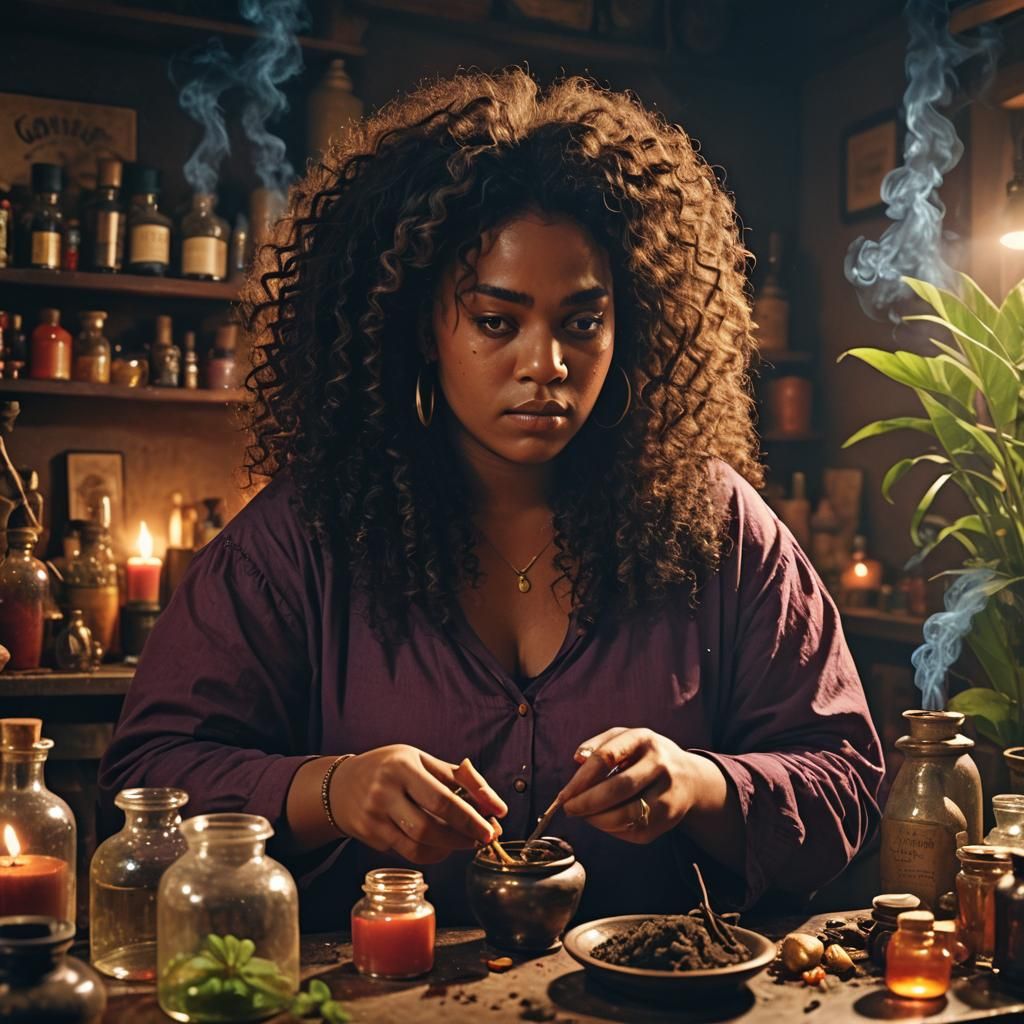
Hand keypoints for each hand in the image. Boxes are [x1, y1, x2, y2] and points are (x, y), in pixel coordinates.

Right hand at [330, 747, 506, 863]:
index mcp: (401, 766)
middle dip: (463, 836)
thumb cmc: (391, 768)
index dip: (470, 816)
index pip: (442, 798)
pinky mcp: (370, 836)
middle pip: (430, 826)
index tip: (493, 823)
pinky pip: (408, 852)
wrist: (340, 785)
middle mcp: (384, 792)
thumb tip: (495, 804)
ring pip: (419, 844)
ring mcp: (373, 817)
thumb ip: (460, 778)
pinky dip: (432, 853)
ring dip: (450, 847)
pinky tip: (444, 846)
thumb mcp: (422, 761)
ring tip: (467, 841)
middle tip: (485, 838)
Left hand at [557, 727, 713, 843]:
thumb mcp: (625, 739)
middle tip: (569, 809)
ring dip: (598, 821)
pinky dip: (613, 830)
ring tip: (585, 816)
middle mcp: (660, 765)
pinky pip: (635, 831)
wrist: (689, 778)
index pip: (606, 757)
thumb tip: (577, 758)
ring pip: (627, 815)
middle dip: (587, 803)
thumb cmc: (644, 756)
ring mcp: (668, 793)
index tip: (563, 795)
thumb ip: (598, 745)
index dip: (580, 779)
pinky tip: (605, 821)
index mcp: (644, 739)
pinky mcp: (669, 819)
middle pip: (618, 789)